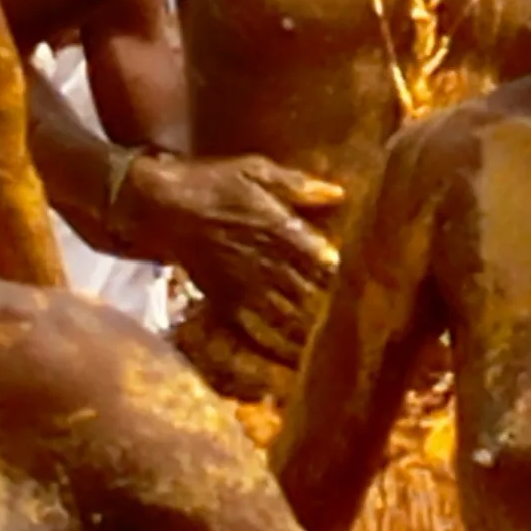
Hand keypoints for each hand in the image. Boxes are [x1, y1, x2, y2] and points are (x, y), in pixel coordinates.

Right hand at [113, 153, 346, 361]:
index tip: (370, 288)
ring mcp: (245, 286)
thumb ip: (296, 186)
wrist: (161, 208)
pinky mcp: (226, 300)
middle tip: (362, 331)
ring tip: (336, 352)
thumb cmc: (210, 183)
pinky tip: (292, 360)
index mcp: (278, 229)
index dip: (345, 277)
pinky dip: (274, 345)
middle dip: (333, 312)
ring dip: (310, 334)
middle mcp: (265, 263)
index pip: (321, 259)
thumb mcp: (254, 170)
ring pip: (286, 316)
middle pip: (308, 293)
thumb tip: (337, 194)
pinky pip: (254, 328)